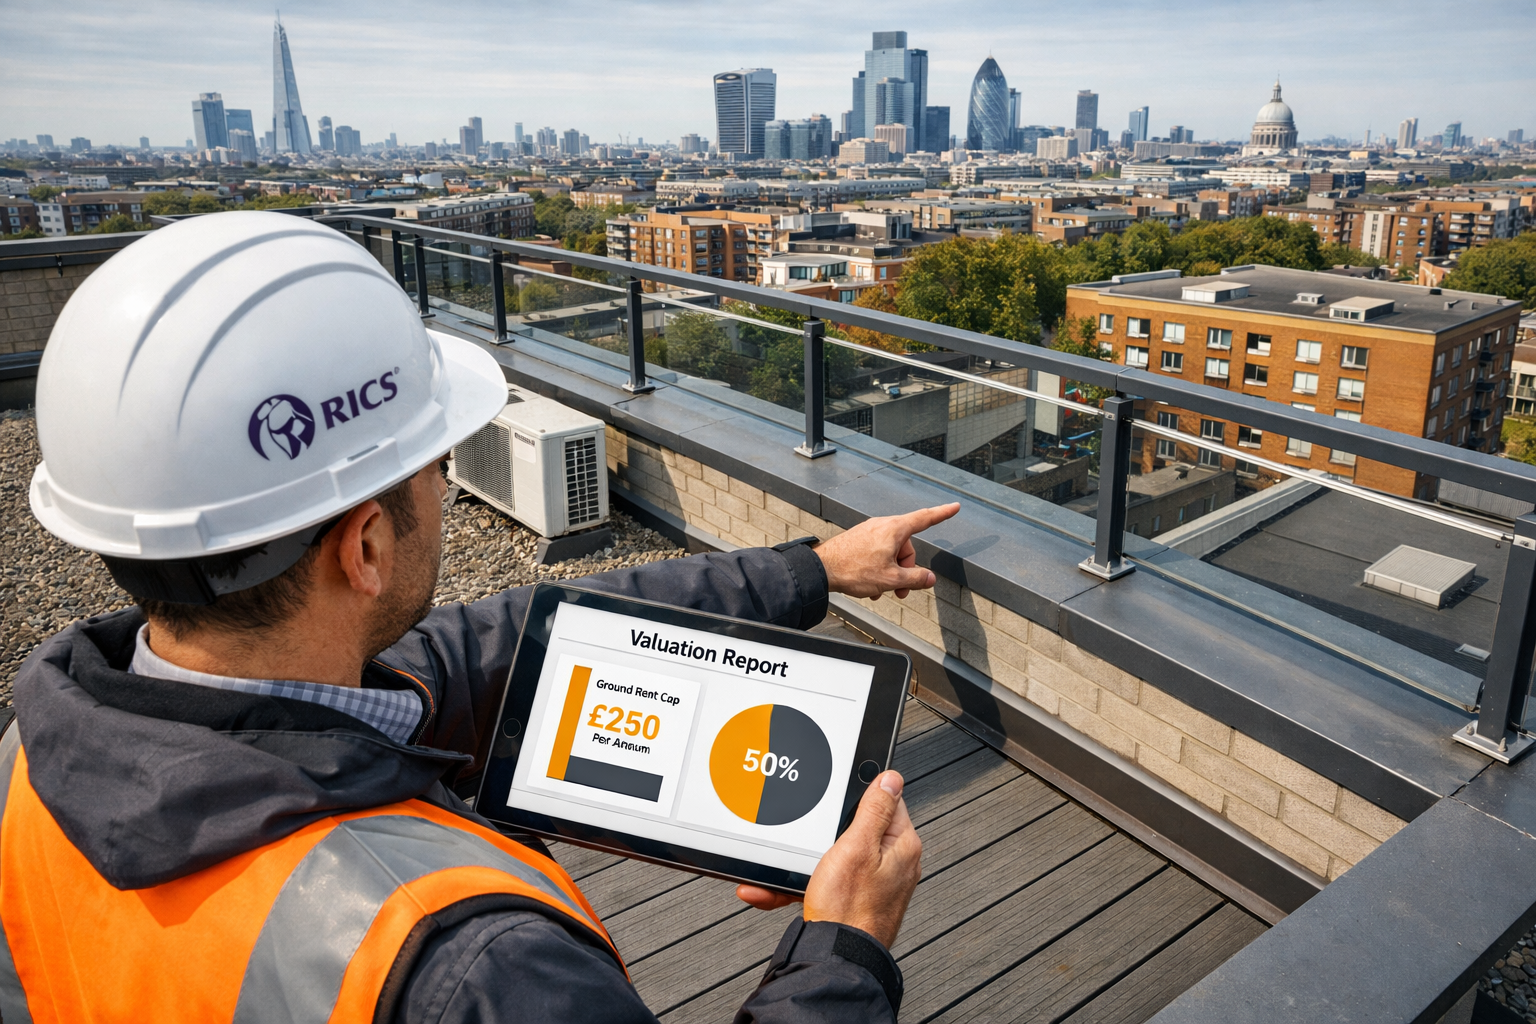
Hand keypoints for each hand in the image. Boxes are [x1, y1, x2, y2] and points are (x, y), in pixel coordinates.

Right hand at [736, 771, 921, 949]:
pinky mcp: (855, 900)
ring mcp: (874, 883)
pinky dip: (801, 884)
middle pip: (858, 828)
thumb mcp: (857, 846)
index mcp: (902, 845)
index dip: (859, 794)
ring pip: (835, 857)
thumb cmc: (848, 909)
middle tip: (806, 836)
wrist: (835, 958)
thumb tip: (891, 778)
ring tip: (782, 870)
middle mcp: (894, 864)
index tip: (835, 796)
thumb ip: (875, 809)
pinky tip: (774, 890)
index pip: (887, 800)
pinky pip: (826, 881)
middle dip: (823, 831)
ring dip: (804, 861)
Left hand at [812, 503, 959, 599]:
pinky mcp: (859, 540)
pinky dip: (879, 570)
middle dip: (906, 569)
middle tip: (900, 590)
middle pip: (907, 547)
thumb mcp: (891, 579)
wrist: (822, 569)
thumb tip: (929, 578)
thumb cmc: (853, 569)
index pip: (925, 518)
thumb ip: (915, 579)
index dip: (942, 513)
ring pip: (891, 553)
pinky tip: (871, 586)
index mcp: (894, 529)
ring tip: (881, 590)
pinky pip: (878, 554)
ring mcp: (869, 532)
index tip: (954, 507)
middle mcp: (882, 526)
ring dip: (891, 573)